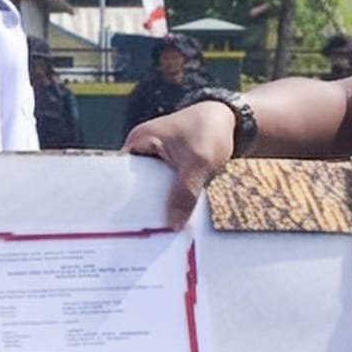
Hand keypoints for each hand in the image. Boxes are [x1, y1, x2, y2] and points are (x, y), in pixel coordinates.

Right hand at [124, 102, 236, 228]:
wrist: (232, 120)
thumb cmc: (210, 130)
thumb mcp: (198, 163)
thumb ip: (185, 193)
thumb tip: (172, 225)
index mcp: (138, 141)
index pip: (119, 175)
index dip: (122, 198)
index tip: (127, 224)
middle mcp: (142, 151)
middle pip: (136, 187)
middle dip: (144, 207)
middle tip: (148, 232)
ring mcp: (156, 160)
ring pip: (153, 191)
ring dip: (161, 205)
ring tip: (161, 231)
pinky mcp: (170, 168)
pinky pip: (167, 190)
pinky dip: (173, 201)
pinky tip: (176, 220)